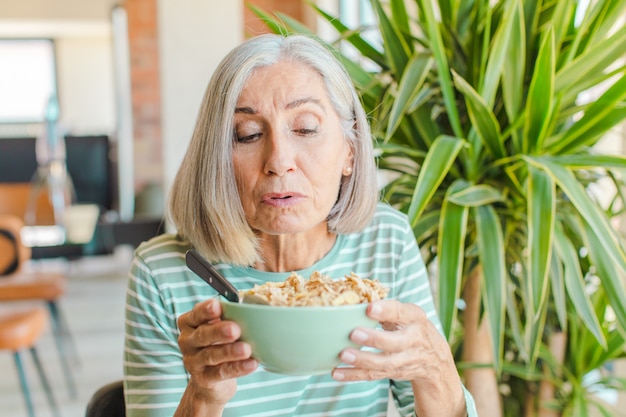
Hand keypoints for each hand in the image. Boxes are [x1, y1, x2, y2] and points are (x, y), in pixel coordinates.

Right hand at [177, 298, 257, 406]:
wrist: (210, 379)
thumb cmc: (217, 343)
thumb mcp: (218, 327)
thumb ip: (228, 317)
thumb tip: (250, 310)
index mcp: (189, 323)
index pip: (196, 314)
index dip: (205, 310)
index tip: (217, 306)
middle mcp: (187, 341)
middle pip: (202, 335)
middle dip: (218, 331)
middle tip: (235, 329)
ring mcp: (193, 361)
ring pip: (210, 355)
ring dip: (229, 352)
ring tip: (246, 349)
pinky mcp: (203, 378)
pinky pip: (220, 373)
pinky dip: (237, 368)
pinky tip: (251, 363)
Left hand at [331, 300, 466, 416]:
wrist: (435, 359)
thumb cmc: (411, 327)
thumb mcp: (407, 314)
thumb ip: (387, 309)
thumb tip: (354, 301)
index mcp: (415, 318)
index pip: (401, 312)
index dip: (386, 310)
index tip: (369, 308)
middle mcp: (414, 340)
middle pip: (395, 342)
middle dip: (374, 339)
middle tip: (354, 333)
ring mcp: (406, 360)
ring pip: (384, 363)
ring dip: (362, 360)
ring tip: (343, 355)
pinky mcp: (395, 373)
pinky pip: (374, 375)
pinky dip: (354, 375)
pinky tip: (337, 372)